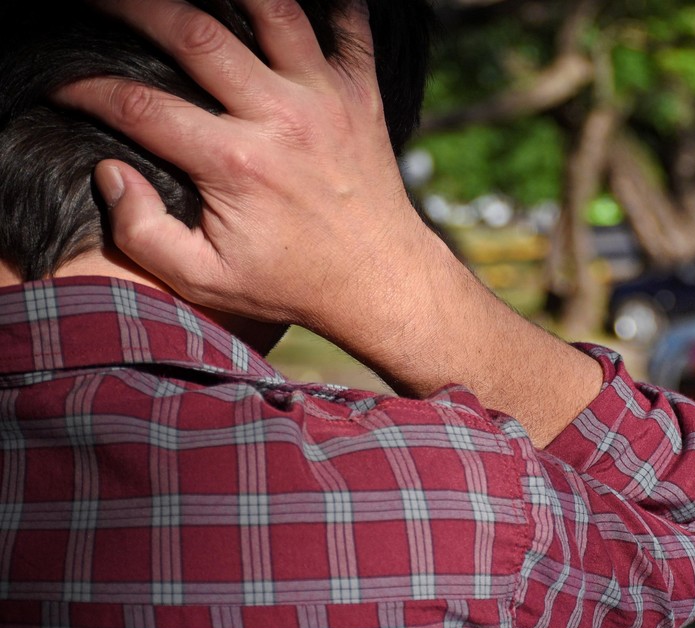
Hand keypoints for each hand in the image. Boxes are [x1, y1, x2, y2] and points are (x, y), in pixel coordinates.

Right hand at [55, 0, 433, 332]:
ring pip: (274, 10)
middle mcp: (281, 119)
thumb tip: (107, 173)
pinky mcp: (363, 93)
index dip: (86, 90)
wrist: (382, 281)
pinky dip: (327, 5)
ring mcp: (326, 99)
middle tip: (98, 4)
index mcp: (235, 164)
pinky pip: (350, 25)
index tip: (63, 86)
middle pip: (194, 34)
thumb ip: (143, 232)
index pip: (139, 105)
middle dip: (133, 8)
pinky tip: (282, 6)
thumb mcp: (206, 281)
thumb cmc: (291, 283)